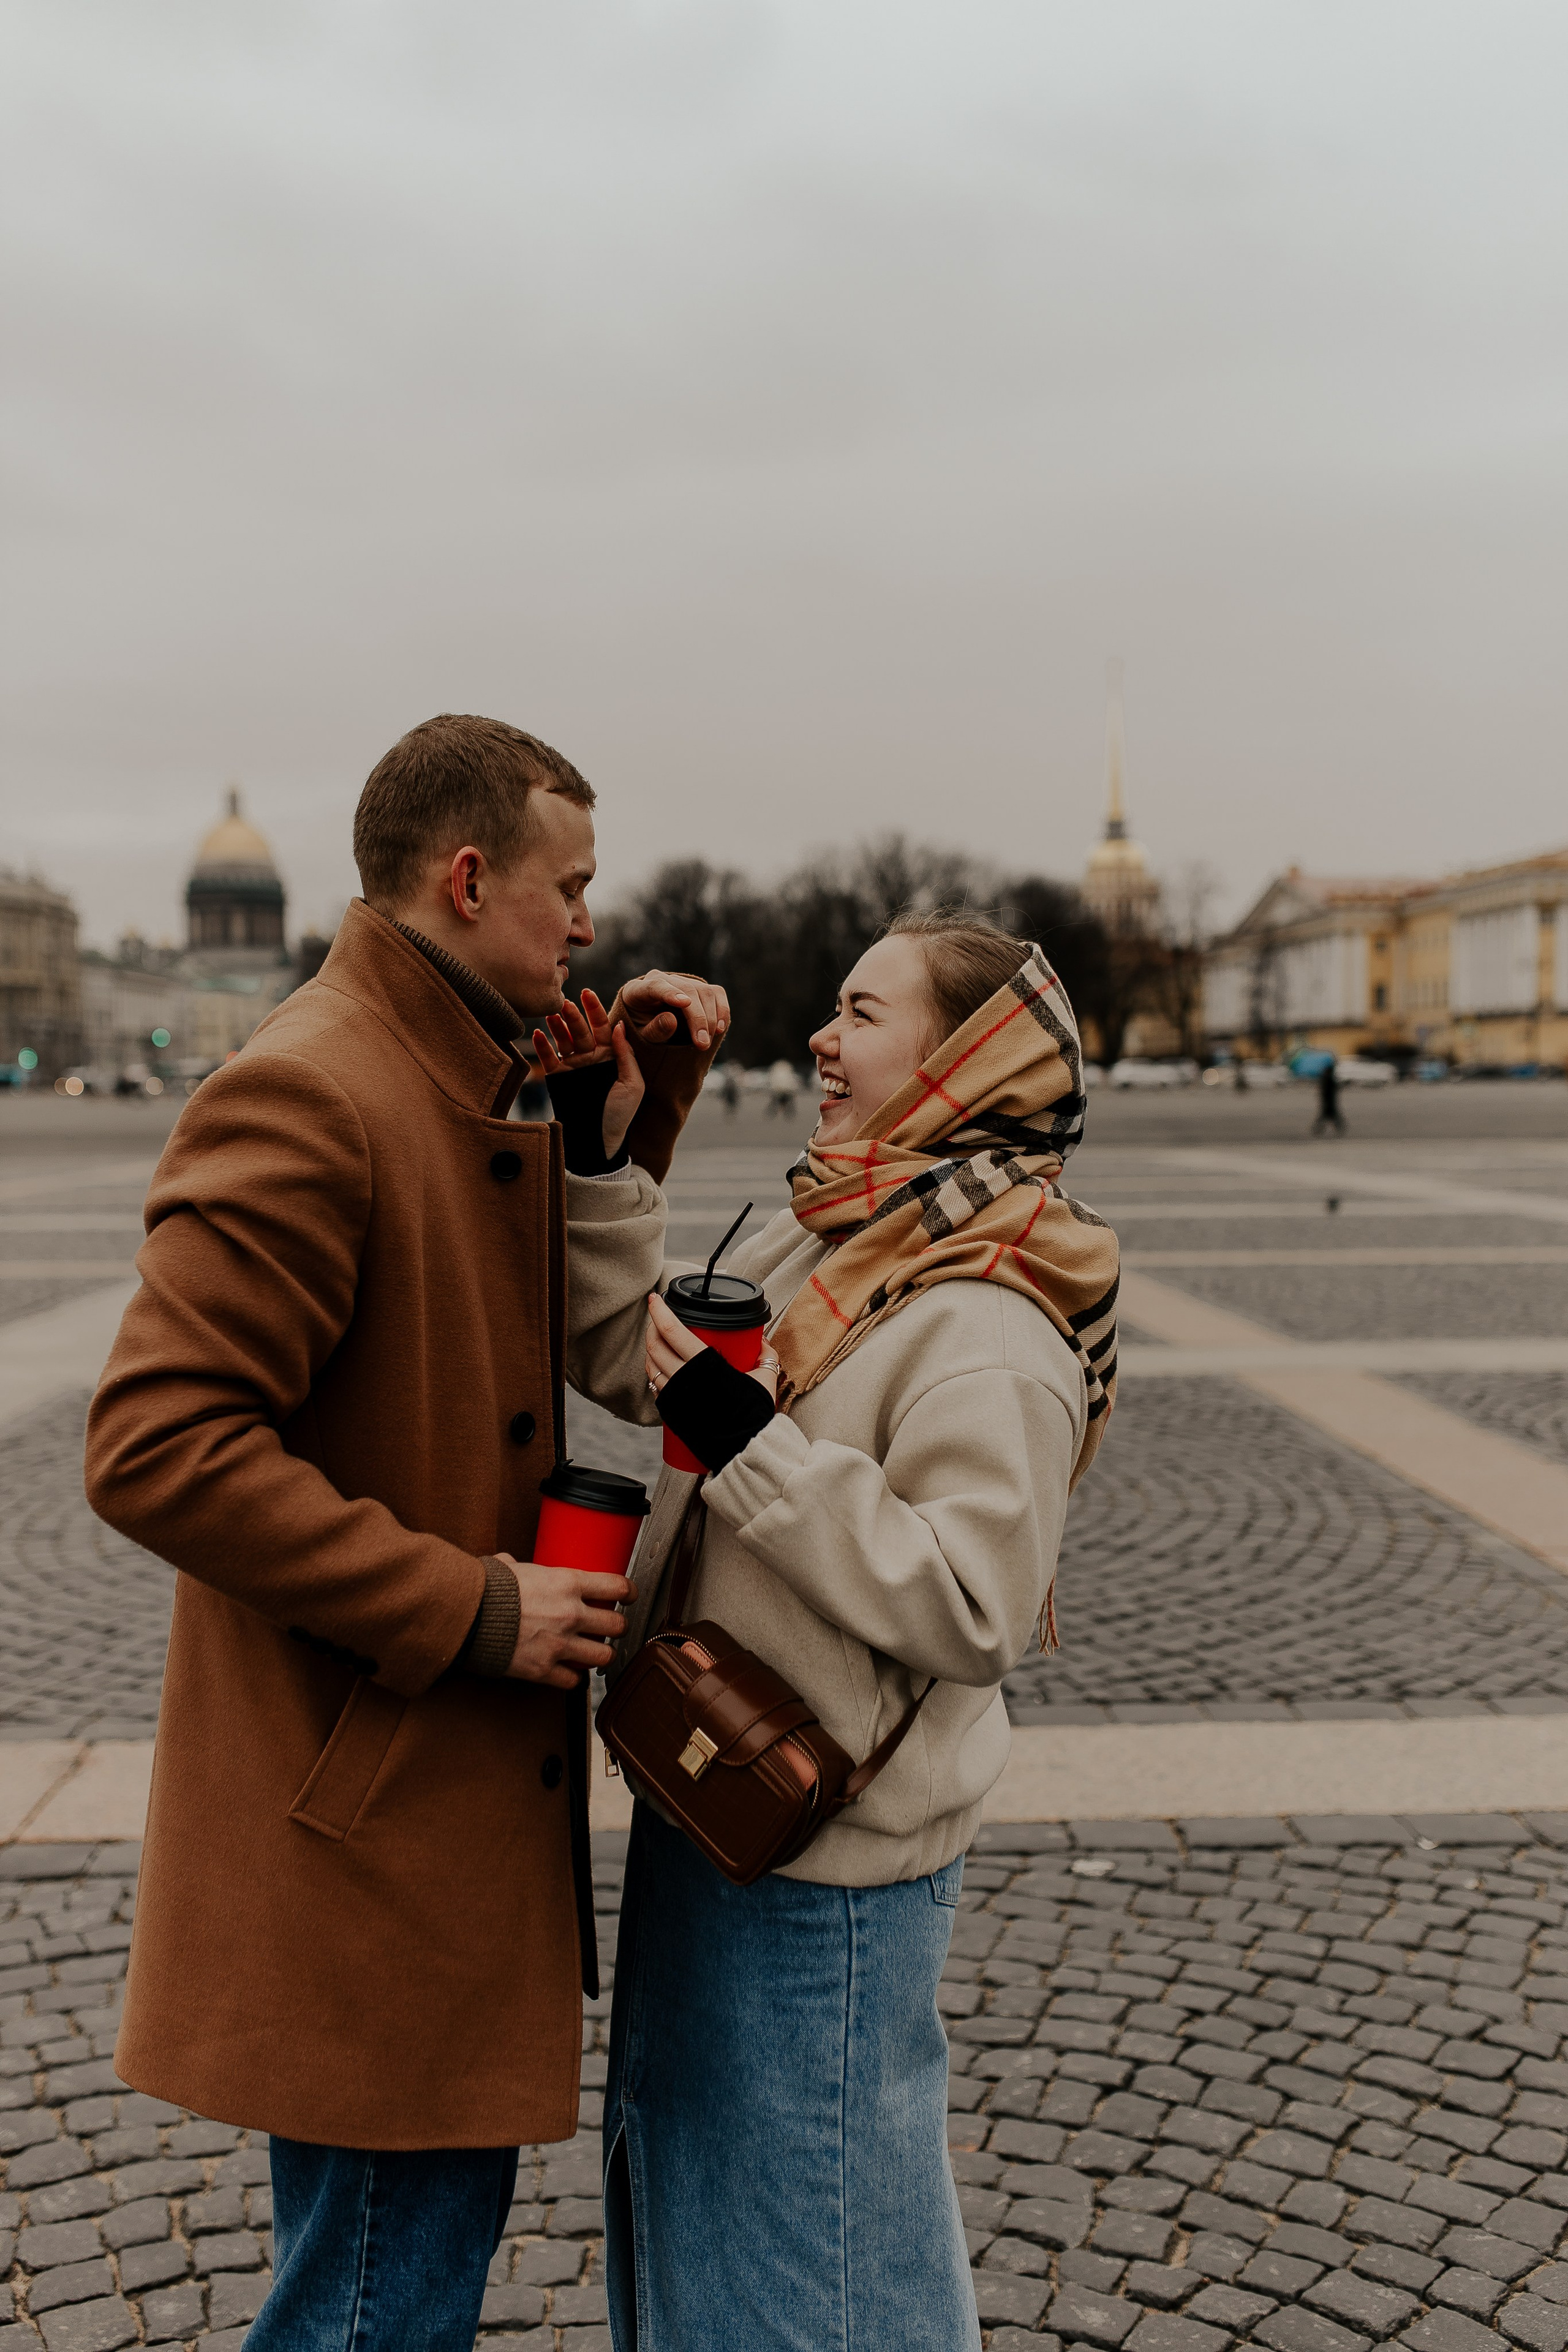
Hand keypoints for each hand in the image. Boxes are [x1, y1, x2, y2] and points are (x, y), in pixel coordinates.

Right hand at [492, 1553, 635, 1689]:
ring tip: (594, 1651)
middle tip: (610, 1626)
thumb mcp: (509, 1567)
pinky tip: (568, 1670)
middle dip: (617, 1626)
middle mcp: (571, 1614)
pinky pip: (573, 1680)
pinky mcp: (545, 1670)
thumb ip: (518, 1567)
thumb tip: (508, 1563)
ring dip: (601, 1654)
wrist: (467, 1617)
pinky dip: (573, 1677)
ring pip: (603, 1656)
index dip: (628, 1591)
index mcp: (568, 1583)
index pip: (616, 1586)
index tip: (629, 1595)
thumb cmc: (487, 1589)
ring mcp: (560, 1645)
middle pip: (617, 1625)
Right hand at [533, 988, 645, 1159]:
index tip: (587, 994)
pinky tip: (538, 1033)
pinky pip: (549, 1058)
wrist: (598, 1141)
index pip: (603, 1026)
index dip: (595, 1009)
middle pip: (581, 1030)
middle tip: (565, 1003)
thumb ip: (625, 1054)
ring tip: (550, 1013)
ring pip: (563, 1040)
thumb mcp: (632, 1084)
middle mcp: (591, 1058)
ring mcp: (573, 1066)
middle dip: (573, 1015)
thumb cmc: (620, 1115)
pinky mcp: (557, 1078)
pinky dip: (543, 1046)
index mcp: (612, 1056)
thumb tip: (618, 1025)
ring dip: (557, 1026)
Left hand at [611, 971, 730, 1055]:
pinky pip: (717, 993)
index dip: (670, 992)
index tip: (684, 1003)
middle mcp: (662, 979)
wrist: (650, 1024)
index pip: (656, 986)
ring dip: (711, 1018)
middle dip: (697, 1017)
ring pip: (704, 991)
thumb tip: (671, 1021)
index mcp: (639, 990)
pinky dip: (722, 1011)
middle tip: (702, 1044)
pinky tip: (720, 1029)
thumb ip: (653, 1030)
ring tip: (707, 1042)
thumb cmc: (642, 1030)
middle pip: (686, 990)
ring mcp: (682, 982)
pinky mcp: (700, 988)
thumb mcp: (641, 1036)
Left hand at [644, 1290, 779, 1405]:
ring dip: (650, 1349)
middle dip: (652, 1327)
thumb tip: (761, 1341)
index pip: (671, 1331)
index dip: (659, 1311)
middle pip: (655, 1346)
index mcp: (704, 1366)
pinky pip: (655, 1387)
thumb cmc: (754, 1415)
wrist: (744, 1450)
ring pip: (650, 1366)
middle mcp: (683, 1380)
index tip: (655, 1298)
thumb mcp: (765, 1378)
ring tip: (658, 1341)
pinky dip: (655, 1372)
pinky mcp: (671, 1413)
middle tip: (657, 1317)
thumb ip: (764, 1355)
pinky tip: (662, 1368)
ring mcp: (674, 1397)